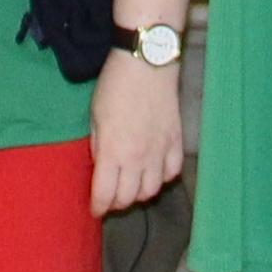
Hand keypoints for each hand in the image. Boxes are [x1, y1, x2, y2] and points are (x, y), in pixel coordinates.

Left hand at [89, 55, 184, 211]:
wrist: (148, 63)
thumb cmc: (114, 86)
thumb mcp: (95, 116)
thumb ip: (99, 145)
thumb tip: (101, 165)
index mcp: (113, 152)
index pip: (105, 194)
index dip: (98, 207)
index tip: (95, 209)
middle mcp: (138, 158)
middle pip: (128, 198)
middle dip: (116, 203)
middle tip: (110, 197)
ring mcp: (160, 151)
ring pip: (152, 190)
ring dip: (139, 193)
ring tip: (131, 185)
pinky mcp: (176, 141)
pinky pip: (172, 172)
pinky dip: (162, 177)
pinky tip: (154, 170)